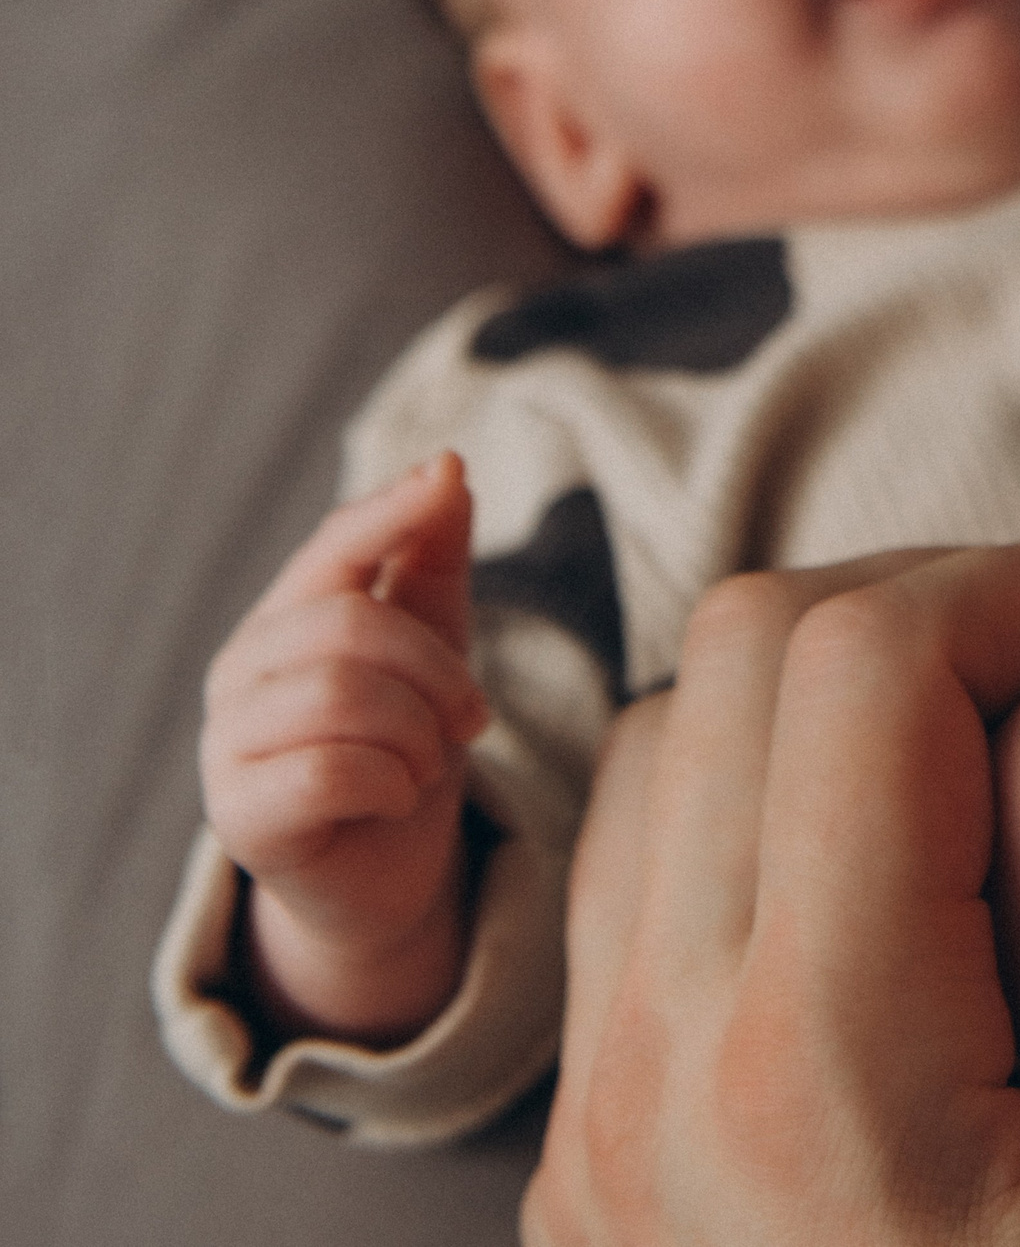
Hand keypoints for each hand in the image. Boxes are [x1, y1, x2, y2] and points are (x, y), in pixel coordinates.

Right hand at [199, 451, 486, 1042]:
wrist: (386, 873)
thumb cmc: (404, 746)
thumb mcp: (435, 646)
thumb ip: (433, 560)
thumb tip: (446, 468)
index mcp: (286, 619)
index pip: (330, 547)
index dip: (387, 511)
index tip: (443, 477)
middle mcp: (241, 672)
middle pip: (350, 625)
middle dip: (438, 671)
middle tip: (470, 718)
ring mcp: (227, 744)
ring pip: (342, 697)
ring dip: (417, 735)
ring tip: (424, 765)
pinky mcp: (237, 817)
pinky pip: (332, 771)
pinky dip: (392, 784)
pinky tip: (394, 798)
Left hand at [523, 543, 1019, 1246]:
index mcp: (821, 1076)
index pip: (860, 663)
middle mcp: (657, 1078)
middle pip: (735, 666)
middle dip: (925, 618)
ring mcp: (592, 1130)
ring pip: (655, 759)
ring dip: (820, 711)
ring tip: (998, 779)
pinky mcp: (583, 1170)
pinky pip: (621, 891)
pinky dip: (748, 818)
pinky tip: (901, 899)